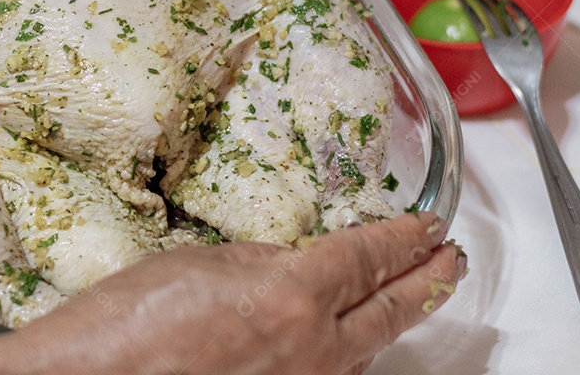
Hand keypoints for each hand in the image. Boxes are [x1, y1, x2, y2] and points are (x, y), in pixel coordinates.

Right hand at [0, 212, 465, 374]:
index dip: (403, 237)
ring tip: (412, 295)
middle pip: (390, 312)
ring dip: (394, 319)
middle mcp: (311, 349)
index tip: (427, 226)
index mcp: (291, 296)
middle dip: (427, 283)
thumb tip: (296, 262)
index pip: (366, 257)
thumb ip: (262, 262)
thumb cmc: (129, 322)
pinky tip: (349, 342)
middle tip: (449, 261)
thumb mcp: (200, 264)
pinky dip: (351, 353)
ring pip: (366, 351)